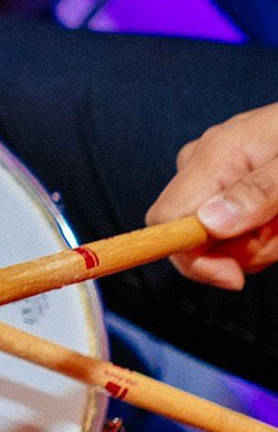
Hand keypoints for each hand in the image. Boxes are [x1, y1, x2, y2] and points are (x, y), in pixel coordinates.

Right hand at [146, 102, 277, 288]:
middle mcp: (203, 168)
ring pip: (222, 244)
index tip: (234, 276)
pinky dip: (266, 235)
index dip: (190, 257)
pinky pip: (237, 235)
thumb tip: (210, 223)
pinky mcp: (229, 190)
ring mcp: (214, 179)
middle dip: (246, 249)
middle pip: (196, 240)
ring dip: (264, 242)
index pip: (166, 220)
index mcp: (215, 155)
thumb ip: (259, 190)